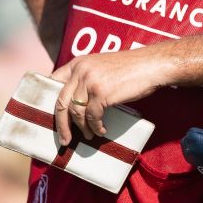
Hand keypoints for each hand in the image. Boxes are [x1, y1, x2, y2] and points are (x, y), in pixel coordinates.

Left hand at [50, 50, 167, 146]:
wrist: (151, 65)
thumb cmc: (130, 69)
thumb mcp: (101, 67)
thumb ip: (86, 78)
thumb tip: (77, 103)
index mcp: (78, 63)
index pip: (53, 82)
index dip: (51, 101)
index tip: (54, 117)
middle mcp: (80, 71)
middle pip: (61, 102)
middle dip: (61, 124)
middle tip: (65, 139)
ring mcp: (90, 82)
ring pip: (76, 112)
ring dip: (82, 128)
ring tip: (89, 135)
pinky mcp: (101, 93)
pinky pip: (92, 117)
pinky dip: (96, 127)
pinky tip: (101, 130)